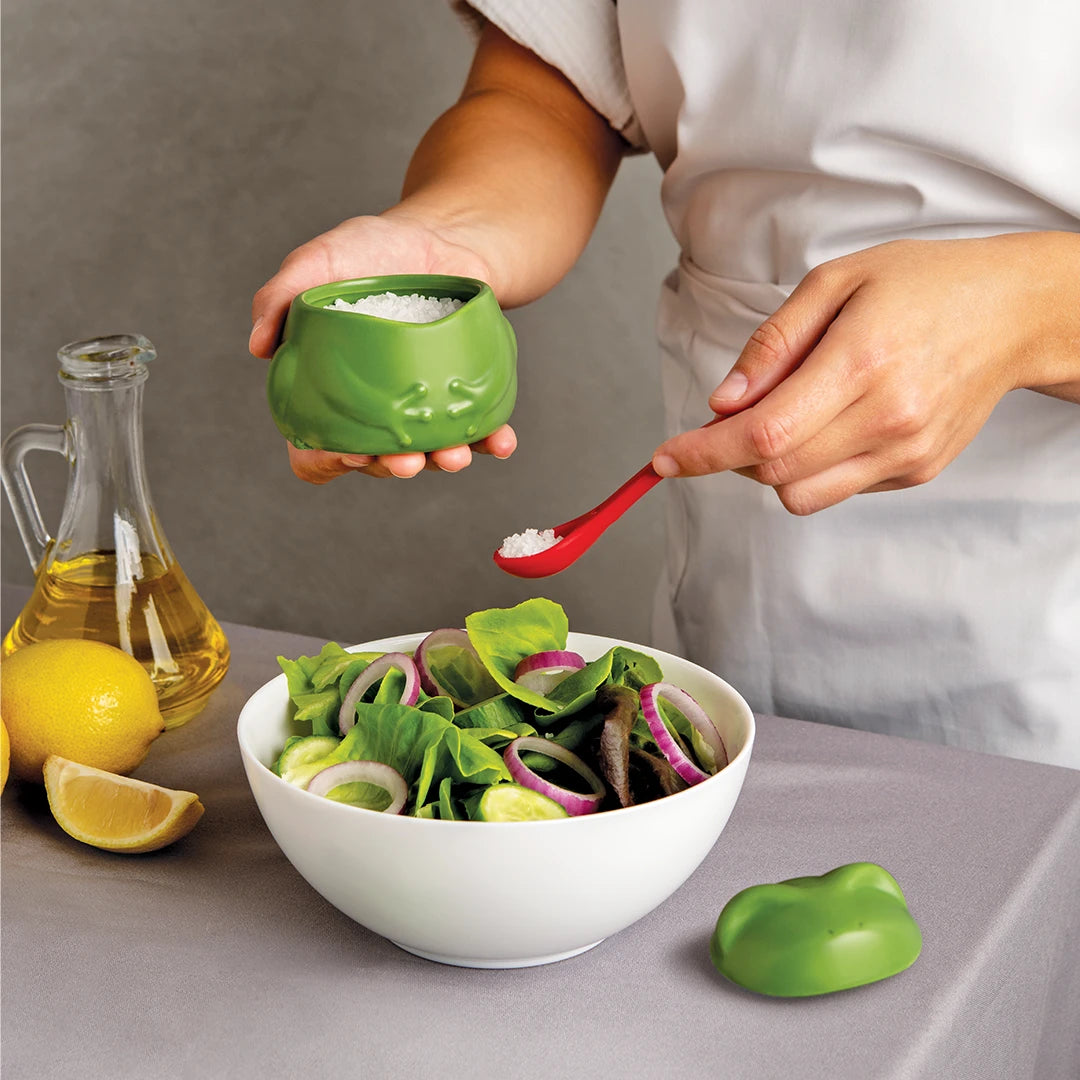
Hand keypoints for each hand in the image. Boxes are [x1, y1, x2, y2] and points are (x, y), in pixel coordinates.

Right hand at [250, 211, 516, 481]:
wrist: (441, 237)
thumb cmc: (373, 251)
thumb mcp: (318, 261)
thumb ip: (279, 297)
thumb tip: (257, 347)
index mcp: (329, 392)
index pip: (314, 447)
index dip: (325, 461)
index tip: (344, 453)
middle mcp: (374, 410)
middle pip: (375, 462)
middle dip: (391, 469)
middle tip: (405, 460)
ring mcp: (420, 410)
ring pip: (428, 454)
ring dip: (442, 463)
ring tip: (454, 454)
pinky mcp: (463, 400)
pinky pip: (478, 431)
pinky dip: (491, 442)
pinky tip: (501, 442)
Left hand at [652, 232, 1079, 513]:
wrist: (1014, 314)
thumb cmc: (925, 285)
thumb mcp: (836, 283)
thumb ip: (772, 345)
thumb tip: (722, 402)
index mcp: (861, 362)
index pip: (763, 433)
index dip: (704, 452)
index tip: (665, 458)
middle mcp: (886, 418)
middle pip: (774, 470)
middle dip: (730, 455)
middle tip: (732, 416)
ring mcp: (905, 453)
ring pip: (801, 494)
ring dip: (771, 465)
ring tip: (792, 413)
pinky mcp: (917, 471)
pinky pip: (837, 490)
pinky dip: (814, 466)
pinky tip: (837, 420)